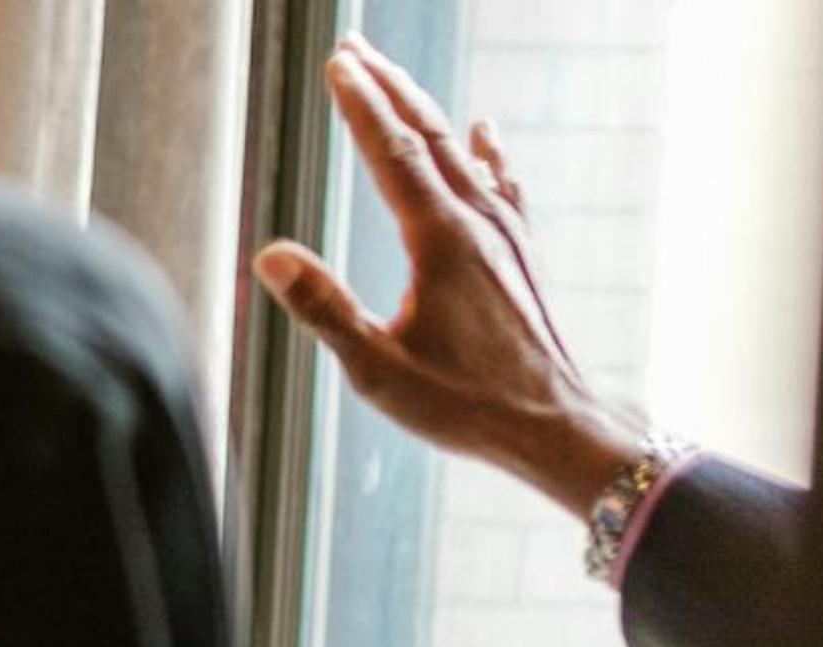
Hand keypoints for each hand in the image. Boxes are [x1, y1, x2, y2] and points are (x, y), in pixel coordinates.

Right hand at [251, 37, 643, 513]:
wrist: (553, 423)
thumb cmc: (462, 404)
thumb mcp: (376, 370)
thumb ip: (323, 309)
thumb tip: (269, 257)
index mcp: (440, 241)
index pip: (391, 153)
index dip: (362, 104)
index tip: (338, 62)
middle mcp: (477, 222)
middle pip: (427, 135)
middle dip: (389, 88)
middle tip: (355, 47)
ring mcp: (504, 233)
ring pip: (460, 152)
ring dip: (424, 111)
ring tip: (397, 80)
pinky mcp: (518, 253)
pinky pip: (499, 181)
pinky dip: (484, 150)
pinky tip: (483, 131)